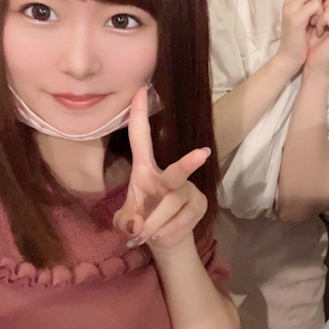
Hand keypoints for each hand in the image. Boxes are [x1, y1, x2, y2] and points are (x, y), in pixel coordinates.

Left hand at [114, 87, 211, 253]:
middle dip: (187, 164)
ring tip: (146, 236)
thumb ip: (125, 222)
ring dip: (155, 226)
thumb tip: (137, 225)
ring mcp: (189, 189)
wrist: (165, 238)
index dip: (139, 115)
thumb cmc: (141, 219)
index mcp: (144, 169)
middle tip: (203, 154)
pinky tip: (162, 235)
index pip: (141, 138)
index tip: (140, 90)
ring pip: (172, 207)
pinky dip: (167, 233)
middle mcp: (168, 175)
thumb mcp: (125, 222)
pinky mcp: (200, 204)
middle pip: (176, 172)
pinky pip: (182, 221)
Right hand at [277, 0, 323, 72]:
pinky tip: (313, 27)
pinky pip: (314, 5)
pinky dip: (318, 16)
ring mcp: (290, 6)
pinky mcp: (294, 16)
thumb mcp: (310, 17)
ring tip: (314, 24)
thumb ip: (313, 2)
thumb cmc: (304, 38)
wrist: (293, 56)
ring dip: (320, 8)